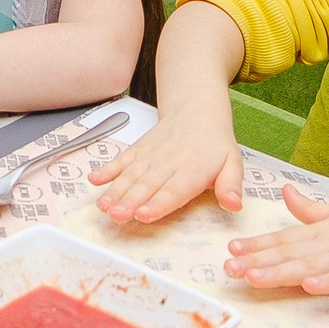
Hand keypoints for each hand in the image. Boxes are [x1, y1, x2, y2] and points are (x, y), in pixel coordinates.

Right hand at [86, 105, 244, 223]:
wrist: (196, 111)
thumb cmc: (214, 145)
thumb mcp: (233, 163)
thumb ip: (231, 185)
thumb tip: (234, 205)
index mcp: (193, 169)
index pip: (174, 190)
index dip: (158, 204)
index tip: (144, 215)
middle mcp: (168, 163)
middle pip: (147, 185)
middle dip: (129, 202)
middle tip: (117, 216)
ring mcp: (150, 155)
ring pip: (130, 175)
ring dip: (115, 191)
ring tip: (103, 206)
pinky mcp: (138, 150)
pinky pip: (121, 160)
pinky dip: (106, 170)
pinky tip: (94, 180)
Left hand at [223, 185, 328, 295]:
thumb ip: (310, 209)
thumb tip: (284, 192)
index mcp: (323, 230)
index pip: (284, 238)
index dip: (257, 244)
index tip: (231, 249)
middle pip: (289, 253)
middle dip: (257, 260)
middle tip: (229, 267)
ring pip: (309, 266)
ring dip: (280, 272)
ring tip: (254, 277)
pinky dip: (328, 282)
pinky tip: (309, 287)